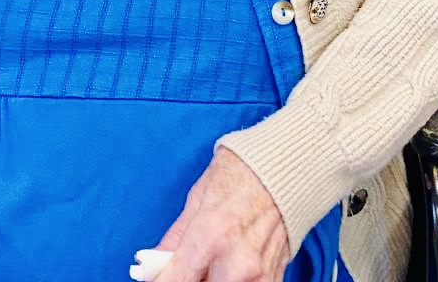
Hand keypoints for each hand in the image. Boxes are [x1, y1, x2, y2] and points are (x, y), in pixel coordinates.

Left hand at [155, 146, 288, 281]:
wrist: (287, 167)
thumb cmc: (241, 173)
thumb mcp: (198, 198)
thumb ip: (174, 240)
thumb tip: (151, 267)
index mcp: (210, 236)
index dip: (162, 281)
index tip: (162, 276)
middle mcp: (235, 264)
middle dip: (190, 278)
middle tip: (191, 264)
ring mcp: (258, 277)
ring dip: (212, 279)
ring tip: (212, 262)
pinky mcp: (274, 280)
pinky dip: (235, 280)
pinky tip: (232, 264)